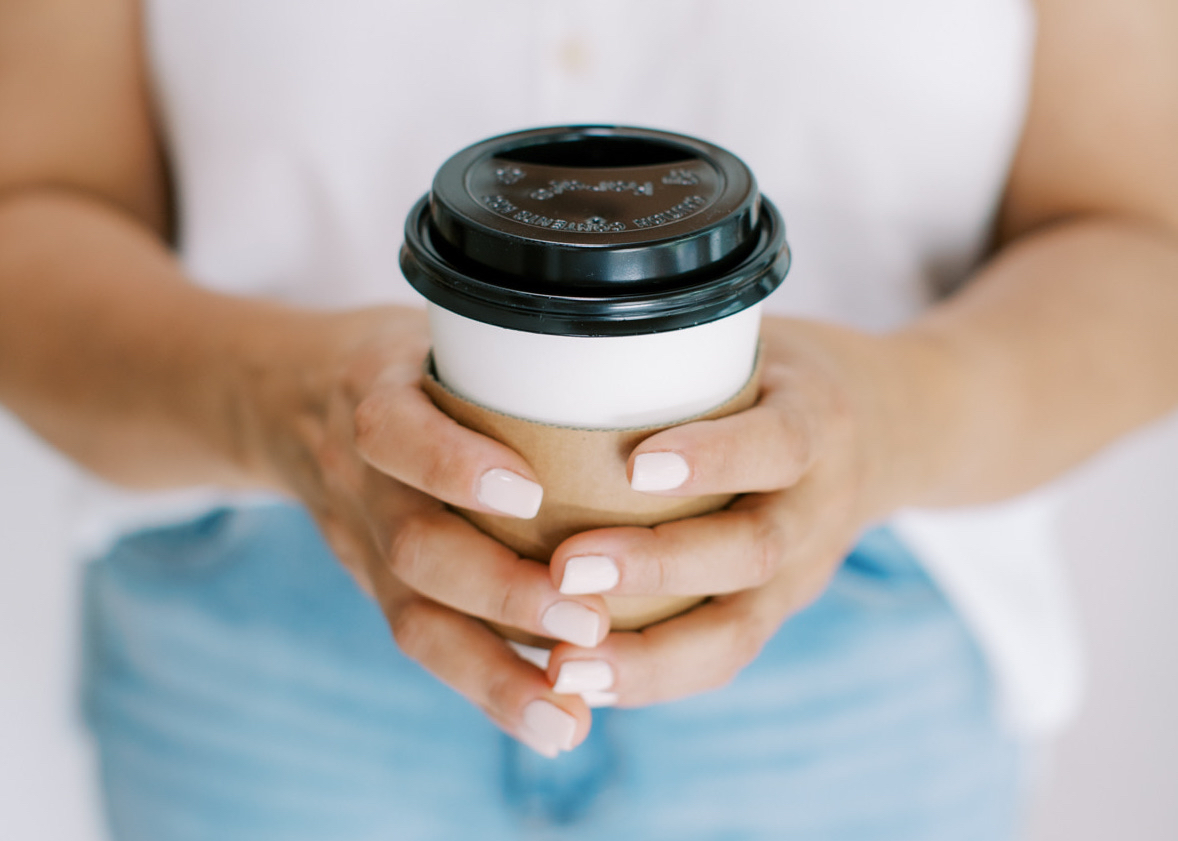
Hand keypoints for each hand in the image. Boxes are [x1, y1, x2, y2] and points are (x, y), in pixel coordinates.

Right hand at [252, 305, 607, 756]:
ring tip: (569, 715)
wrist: (283, 399)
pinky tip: (555, 725)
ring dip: (496, 673)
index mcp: (373, 397)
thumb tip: (642, 346)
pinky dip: (490, 689)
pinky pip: (427, 644)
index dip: (453, 465)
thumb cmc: (399, 358)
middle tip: (589, 622)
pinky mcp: (378, 587)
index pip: (396, 432)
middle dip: (501, 591)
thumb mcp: (433, 325)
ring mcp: (364, 542)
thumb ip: (508, 346)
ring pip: (415, 618)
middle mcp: (361, 479)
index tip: (528, 492)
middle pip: (413, 546)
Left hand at [541, 316, 911, 705]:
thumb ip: (687, 344)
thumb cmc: (791, 377)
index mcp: (819, 423)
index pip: (778, 443)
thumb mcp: (762, 340)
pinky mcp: (777, 609)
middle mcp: (819, 507)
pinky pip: (723, 656)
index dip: (714, 459)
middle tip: (567, 570)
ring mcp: (804, 570)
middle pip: (752, 551)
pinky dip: (654, 677)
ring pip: (738, 629)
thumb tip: (553, 331)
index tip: (637, 467)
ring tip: (563, 665)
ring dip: (647, 654)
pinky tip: (583, 684)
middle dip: (658, 567)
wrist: (898, 431)